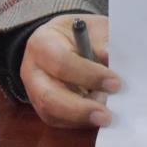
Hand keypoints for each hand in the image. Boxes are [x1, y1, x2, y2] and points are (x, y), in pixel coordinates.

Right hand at [21, 13, 120, 127]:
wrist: (60, 38)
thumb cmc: (79, 30)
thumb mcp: (92, 26)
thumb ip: (101, 39)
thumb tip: (110, 56)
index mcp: (42, 43)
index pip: (63, 63)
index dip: (89, 75)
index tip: (115, 83)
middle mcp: (32, 70)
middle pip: (49, 96)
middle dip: (79, 108)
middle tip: (106, 114)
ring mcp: (32, 90)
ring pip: (51, 112)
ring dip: (79, 117)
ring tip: (103, 114)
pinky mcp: (39, 105)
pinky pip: (55, 119)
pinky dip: (76, 121)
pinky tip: (93, 115)